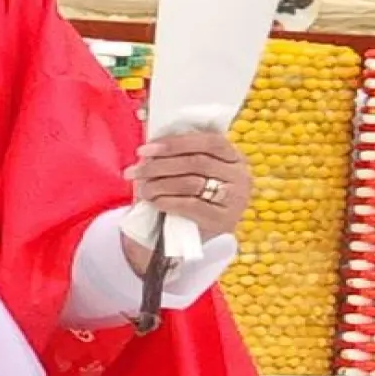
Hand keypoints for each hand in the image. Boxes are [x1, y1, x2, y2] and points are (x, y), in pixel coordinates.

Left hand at [126, 129, 251, 241]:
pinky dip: (167, 201)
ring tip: (141, 188)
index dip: (174, 143)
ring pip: (191, 183)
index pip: (208, 141)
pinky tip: (154, 201)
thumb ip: (180, 154)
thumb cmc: (192, 196)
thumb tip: (147, 139)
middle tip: (134, 172)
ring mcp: (235, 199)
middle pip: (196, 162)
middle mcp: (240, 175)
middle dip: (159, 166)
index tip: (144, 149)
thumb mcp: (192, 172)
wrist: (200, 236)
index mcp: (234, 157)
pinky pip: (190, 206)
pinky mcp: (223, 220)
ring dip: (159, 184)